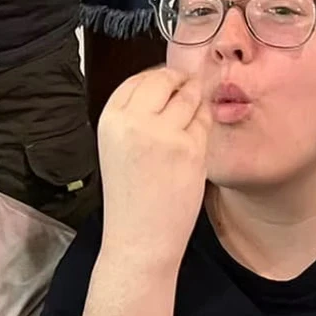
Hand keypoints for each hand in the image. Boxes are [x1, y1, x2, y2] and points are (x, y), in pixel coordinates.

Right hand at [97, 66, 210, 269]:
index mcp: (111, 120)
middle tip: (188, 86)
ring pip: (189, 97)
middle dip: (180, 81)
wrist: (140, 238)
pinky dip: (204, 123)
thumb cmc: (130, 197)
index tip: (168, 81)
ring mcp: (165, 134)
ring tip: (194, 112)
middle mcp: (135, 121)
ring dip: (196, 99)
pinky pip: (204, 122)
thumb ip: (135, 115)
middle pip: (164, 80)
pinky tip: (196, 137)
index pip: (137, 79)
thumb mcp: (117, 147)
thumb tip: (166, 85)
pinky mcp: (191, 148)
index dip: (156, 77)